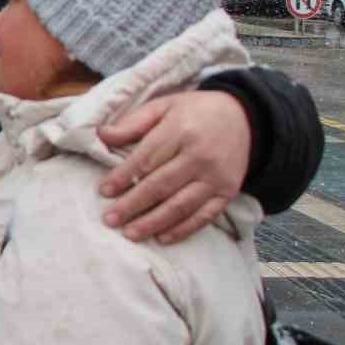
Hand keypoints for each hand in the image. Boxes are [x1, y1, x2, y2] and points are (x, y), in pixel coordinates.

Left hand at [96, 91, 250, 242]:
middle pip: (161, 186)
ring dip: (153, 222)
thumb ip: (133, 123)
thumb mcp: (163, 106)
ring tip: (130, 233)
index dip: (124, 176)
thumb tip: (100, 135)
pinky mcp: (228, 192)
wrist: (243, 117)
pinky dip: (183, 229)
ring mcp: (216, 177)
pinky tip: (162, 238)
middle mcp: (200, 156)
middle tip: (110, 219)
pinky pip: (204, 216)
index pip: (147, 158)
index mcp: (181, 130)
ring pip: (180, 205)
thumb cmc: (195, 112)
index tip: (104, 191)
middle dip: (132, 205)